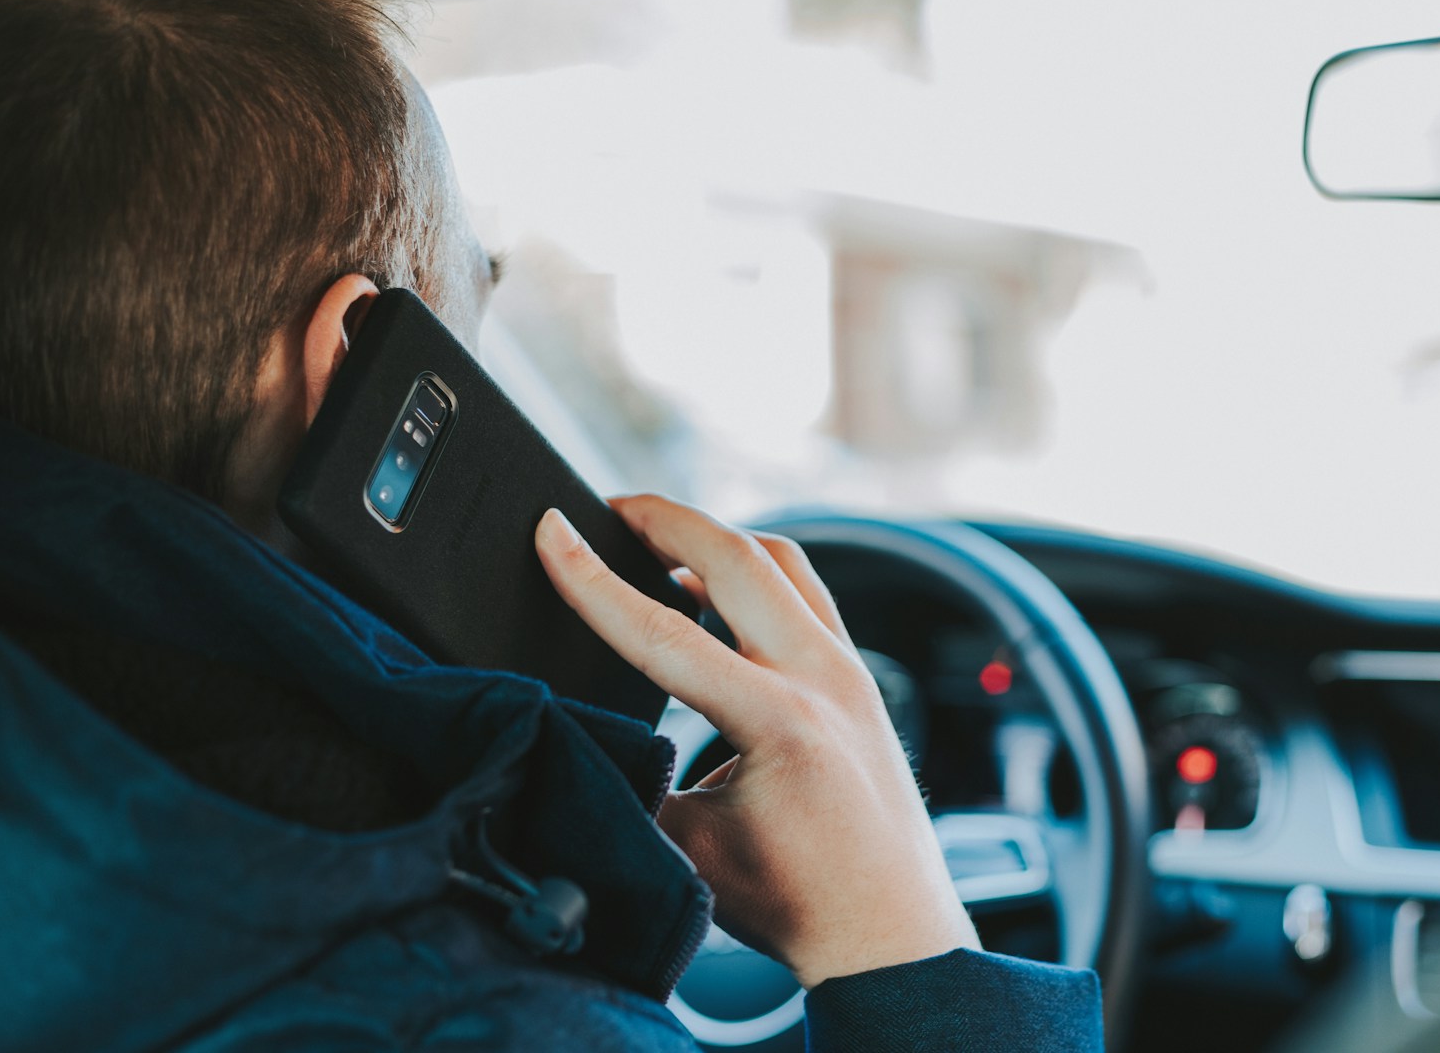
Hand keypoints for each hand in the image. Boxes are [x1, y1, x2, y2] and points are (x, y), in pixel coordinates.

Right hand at [535, 496, 979, 986]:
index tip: (549, 531)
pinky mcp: (861, 678)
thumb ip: (632, 778)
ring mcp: (853, 672)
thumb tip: (580, 727)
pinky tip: (717, 589)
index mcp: (778, 721)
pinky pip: (808, 593)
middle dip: (664, 518)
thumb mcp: (688, 846)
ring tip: (656, 539)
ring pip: (784, 562)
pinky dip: (757, 572)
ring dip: (715, 539)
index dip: (592, 579)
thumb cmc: (799, 902)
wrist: (890, 933)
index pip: (663, 630)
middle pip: (738, 555)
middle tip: (607, 507)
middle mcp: (826, 679)